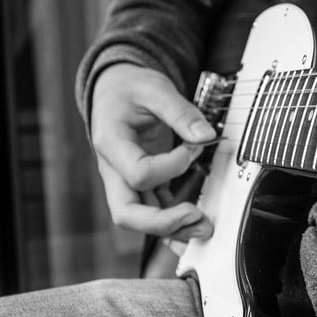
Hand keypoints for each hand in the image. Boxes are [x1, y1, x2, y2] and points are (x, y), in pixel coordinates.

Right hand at [90, 63, 214, 240]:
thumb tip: (205, 135)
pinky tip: (195, 226)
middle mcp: (114, 169)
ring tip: (204, 227)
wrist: (114, 90)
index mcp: (111, 143)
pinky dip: (173, 222)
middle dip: (162, 222)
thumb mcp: (155, 88)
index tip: (195, 147)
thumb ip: (180, 111)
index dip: (173, 165)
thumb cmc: (130, 89)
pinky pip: (154, 210)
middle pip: (126, 213)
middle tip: (196, 216)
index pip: (139, 172)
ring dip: (172, 228)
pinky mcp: (141, 184)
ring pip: (140, 219)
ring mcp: (125, 180)